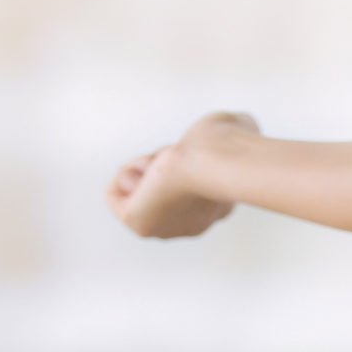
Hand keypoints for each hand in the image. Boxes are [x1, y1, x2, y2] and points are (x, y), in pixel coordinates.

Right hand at [107, 110, 252, 239]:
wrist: (214, 161)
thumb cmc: (228, 144)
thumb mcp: (236, 127)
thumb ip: (233, 129)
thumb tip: (233, 123)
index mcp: (217, 207)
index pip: (187, 183)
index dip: (181, 158)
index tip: (190, 149)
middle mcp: (191, 224)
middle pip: (159, 187)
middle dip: (160, 165)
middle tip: (174, 157)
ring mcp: (165, 228)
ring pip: (137, 189)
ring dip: (144, 167)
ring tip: (163, 164)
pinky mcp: (139, 224)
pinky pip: (115, 195)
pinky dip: (125, 173)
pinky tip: (150, 169)